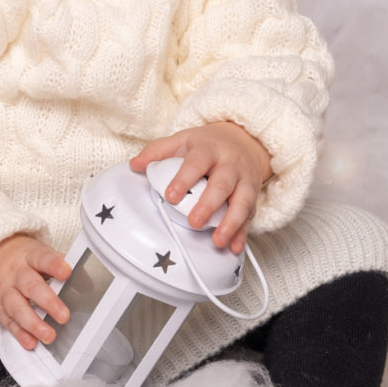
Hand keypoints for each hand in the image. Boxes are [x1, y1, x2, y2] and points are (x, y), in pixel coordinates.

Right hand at [0, 234, 75, 349]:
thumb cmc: (20, 259)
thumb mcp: (37, 253)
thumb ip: (58, 264)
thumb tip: (84, 277)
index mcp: (29, 256)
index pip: (42, 258)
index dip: (54, 265)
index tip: (67, 272)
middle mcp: (16, 274)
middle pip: (30, 286)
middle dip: (48, 302)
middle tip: (64, 316)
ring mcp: (6, 292)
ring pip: (18, 308)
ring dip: (33, 324)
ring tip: (49, 335)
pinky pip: (9, 322)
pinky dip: (19, 334)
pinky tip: (31, 342)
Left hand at [131, 121, 269, 253]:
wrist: (244, 140)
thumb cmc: (209, 145)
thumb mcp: (183, 140)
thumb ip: (158, 151)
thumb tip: (134, 164)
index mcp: (209, 149)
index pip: (197, 162)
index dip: (184, 179)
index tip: (171, 195)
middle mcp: (230, 164)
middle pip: (223, 184)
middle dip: (209, 204)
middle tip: (194, 222)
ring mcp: (244, 181)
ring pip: (242, 202)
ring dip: (231, 222)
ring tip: (218, 240)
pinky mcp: (252, 197)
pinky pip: (250, 216)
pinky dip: (243, 233)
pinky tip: (234, 247)